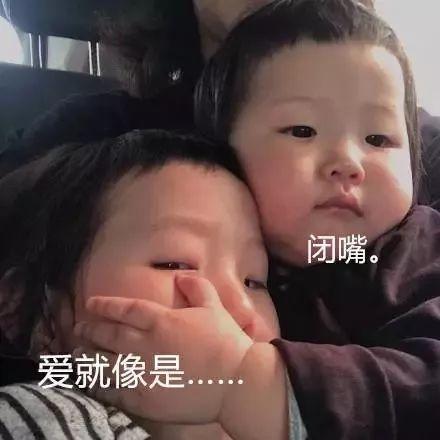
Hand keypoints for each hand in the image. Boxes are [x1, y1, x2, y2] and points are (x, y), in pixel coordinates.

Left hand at [73, 275, 252, 423]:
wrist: (235, 381)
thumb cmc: (225, 341)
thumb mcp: (214, 306)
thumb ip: (196, 287)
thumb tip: (181, 277)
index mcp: (161, 321)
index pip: (125, 309)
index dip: (106, 305)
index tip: (92, 304)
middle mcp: (145, 345)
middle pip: (109, 335)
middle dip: (91, 330)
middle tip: (79, 328)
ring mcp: (142, 373)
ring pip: (104, 364)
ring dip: (87, 357)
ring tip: (77, 354)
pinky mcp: (144, 399)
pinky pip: (114, 392)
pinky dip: (100, 386)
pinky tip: (93, 383)